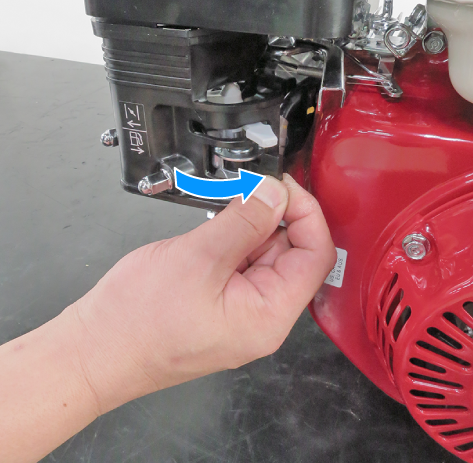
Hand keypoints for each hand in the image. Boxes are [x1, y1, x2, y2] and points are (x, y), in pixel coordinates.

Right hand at [70, 174, 335, 414]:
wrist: (95, 349)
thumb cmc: (138, 319)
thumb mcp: (199, 257)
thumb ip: (245, 220)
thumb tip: (276, 192)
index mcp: (270, 316)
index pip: (315, 255)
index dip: (306, 212)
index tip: (281, 184)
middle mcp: (263, 317)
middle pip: (292, 252)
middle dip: (272, 215)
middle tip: (244, 188)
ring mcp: (241, 311)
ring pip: (263, 254)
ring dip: (249, 225)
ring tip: (221, 211)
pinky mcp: (221, 302)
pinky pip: (240, 262)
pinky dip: (232, 238)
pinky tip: (213, 229)